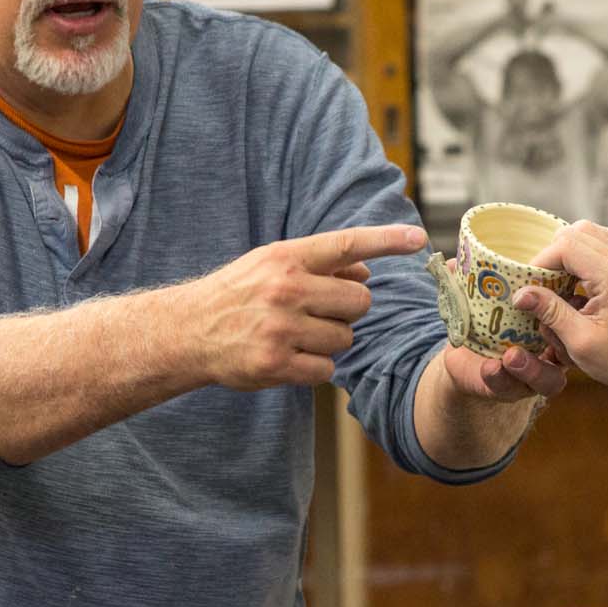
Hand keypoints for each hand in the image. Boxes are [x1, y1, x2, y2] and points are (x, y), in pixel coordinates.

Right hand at [183, 224, 428, 389]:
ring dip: (330, 341)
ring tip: (296, 335)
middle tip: (318, 312)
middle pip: (359, 301)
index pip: (347, 244)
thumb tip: (367, 271)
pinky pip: (326, 369)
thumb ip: (319, 265)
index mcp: (286, 258)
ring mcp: (280, 328)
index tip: (418, 237)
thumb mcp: (271, 265)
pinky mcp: (275, 364)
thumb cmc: (239, 294)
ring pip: (345, 338)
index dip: (386, 239)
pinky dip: (314, 367)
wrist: (188, 331)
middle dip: (348, 309)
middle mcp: (285, 289)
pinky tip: (289, 357)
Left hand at [434, 256, 567, 401]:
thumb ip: (470, 282)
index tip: (565, 294)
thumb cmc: (483, 322)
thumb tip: (452, 262)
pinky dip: (499, 378)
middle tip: (544, 327)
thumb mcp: (479, 300)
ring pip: (548, 380)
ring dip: (532, 368)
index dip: (574, 310)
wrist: (462, 358)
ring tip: (511, 357)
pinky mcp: (509, 389)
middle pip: (570, 351)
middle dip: (559, 340)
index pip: (574, 319)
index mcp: (550, 326)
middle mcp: (549, 353)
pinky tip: (490, 368)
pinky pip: (511, 388)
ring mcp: (533, 376)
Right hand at [511, 221, 607, 402]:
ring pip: (584, 233)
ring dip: (563, 254)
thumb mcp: (579, 341)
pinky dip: (576, 258)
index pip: (567, 246)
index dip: (540, 262)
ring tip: (554, 283)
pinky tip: (569, 285)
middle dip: (550, 257)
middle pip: (574, 233)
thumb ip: (550, 313)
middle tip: (540, 287)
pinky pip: (594, 246)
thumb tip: (519, 293)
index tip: (528, 288)